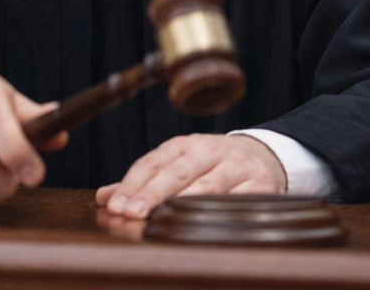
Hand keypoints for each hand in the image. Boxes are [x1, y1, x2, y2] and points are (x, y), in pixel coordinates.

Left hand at [95, 134, 285, 218]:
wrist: (264, 157)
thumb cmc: (212, 164)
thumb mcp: (179, 163)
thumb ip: (143, 181)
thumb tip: (104, 196)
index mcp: (186, 144)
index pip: (153, 161)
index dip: (133, 183)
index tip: (115, 205)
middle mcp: (211, 150)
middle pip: (176, 172)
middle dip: (151, 194)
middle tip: (131, 213)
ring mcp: (237, 167)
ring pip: (206, 186)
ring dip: (182, 204)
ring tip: (160, 219)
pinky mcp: (260, 185)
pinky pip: (236, 202)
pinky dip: (217, 213)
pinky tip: (199, 224)